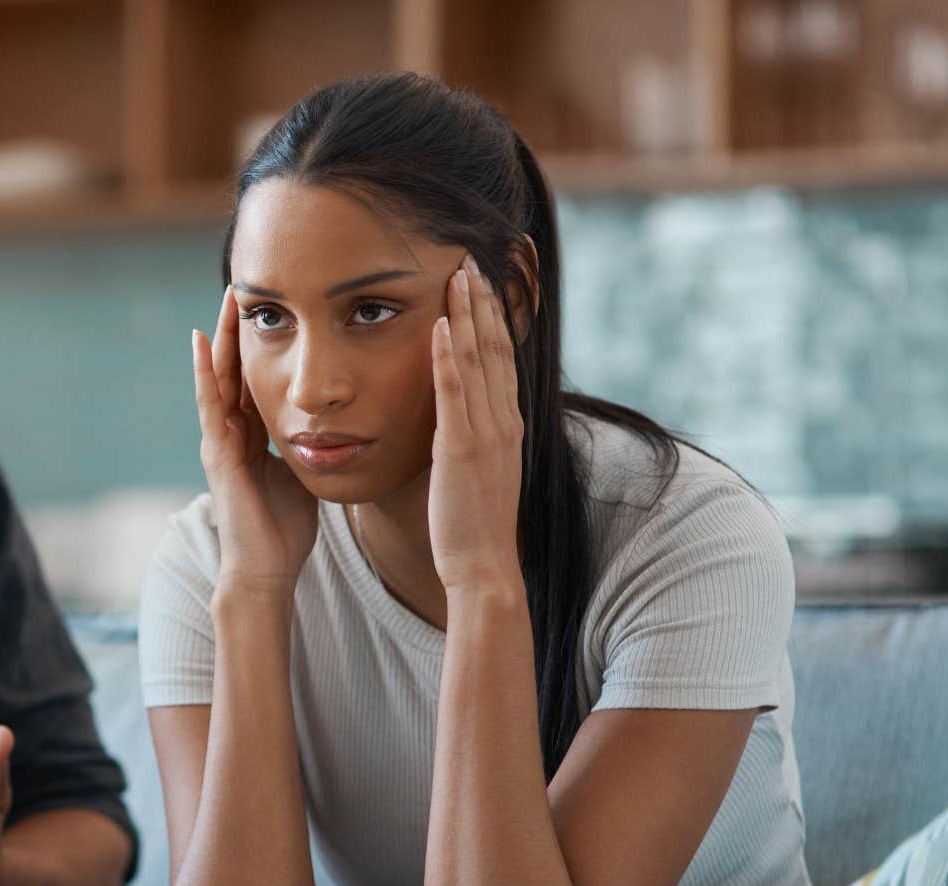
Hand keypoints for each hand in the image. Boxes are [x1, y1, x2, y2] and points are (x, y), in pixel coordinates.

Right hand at [194, 286, 319, 593]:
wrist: (266, 569)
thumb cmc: (285, 530)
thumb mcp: (304, 474)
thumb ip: (311, 448)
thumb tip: (340, 427)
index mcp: (253, 437)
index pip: (254, 379)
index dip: (260, 343)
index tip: (272, 307)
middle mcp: (231, 433)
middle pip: (233, 369)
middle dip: (238, 329)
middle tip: (244, 286)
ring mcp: (220, 441)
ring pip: (218, 377)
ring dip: (222, 337)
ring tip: (227, 299)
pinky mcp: (218, 453)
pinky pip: (210, 404)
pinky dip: (205, 371)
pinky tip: (203, 341)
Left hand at [428, 256, 524, 593]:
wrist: (483, 566)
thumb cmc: (473, 523)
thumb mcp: (476, 468)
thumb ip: (470, 435)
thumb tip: (456, 415)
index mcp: (506, 424)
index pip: (502, 356)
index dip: (495, 316)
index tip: (485, 279)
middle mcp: (502, 420)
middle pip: (496, 346)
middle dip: (484, 300)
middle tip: (473, 256)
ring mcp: (485, 432)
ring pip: (479, 360)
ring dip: (469, 313)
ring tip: (459, 272)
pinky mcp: (460, 448)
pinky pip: (455, 393)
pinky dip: (449, 357)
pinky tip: (441, 325)